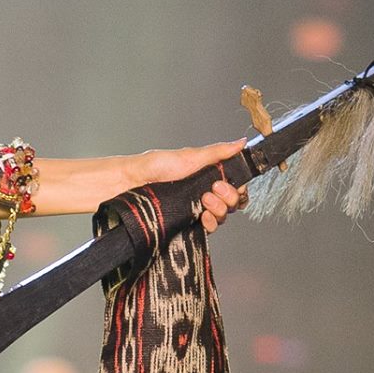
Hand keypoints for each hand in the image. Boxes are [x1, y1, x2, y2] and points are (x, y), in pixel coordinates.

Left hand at [129, 139, 249, 232]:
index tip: (226, 182)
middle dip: (228, 197)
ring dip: (219, 209)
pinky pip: (209, 229)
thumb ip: (218, 152)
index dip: (237, 188)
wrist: (132, 183)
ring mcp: (196, 210)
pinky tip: (203, 217)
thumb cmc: (155, 167)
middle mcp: (205, 193)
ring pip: (222, 217)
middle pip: (232, 203)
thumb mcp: (190, 156)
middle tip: (213, 189)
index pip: (235, 187)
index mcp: (208, 176)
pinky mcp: (187, 224)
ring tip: (204, 201)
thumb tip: (241, 143)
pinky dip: (210, 224)